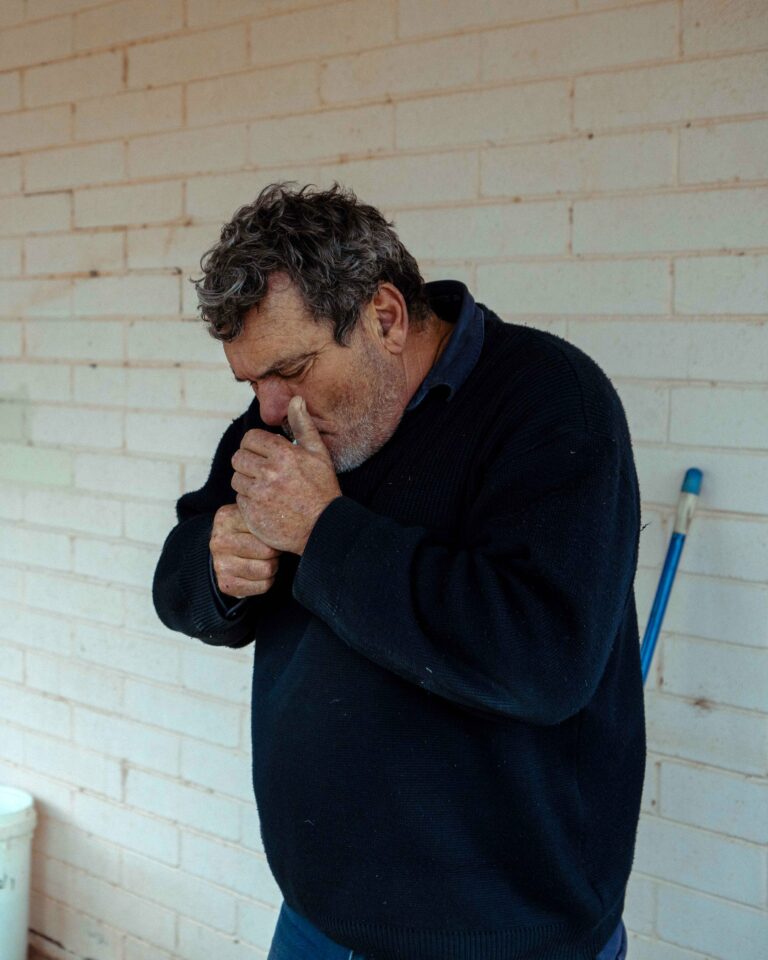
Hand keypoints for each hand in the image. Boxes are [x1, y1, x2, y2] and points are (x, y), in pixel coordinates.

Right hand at [209, 503, 281, 598]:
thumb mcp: (251, 515)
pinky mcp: (226, 584)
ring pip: (266, 570)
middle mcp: (219, 542)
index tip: (274, 533)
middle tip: (272, 549)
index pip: (265, 529)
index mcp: (225, 518)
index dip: (276, 533)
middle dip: (276, 551)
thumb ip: (264, 512)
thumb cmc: (247, 531)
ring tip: (267, 559)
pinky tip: (260, 573)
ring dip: (273, 566)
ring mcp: (220, 565)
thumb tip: (289, 519)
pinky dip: (267, 581)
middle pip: (268, 551)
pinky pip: (263, 586)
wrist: (226, 552)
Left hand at [230, 395, 341, 554]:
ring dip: (247, 482)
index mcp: (284, 454)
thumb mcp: (318, 454)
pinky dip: (248, 501)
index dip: (256, 445)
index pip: (250, 438)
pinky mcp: (252, 514)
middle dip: (249, 462)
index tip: (265, 454)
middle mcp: (269, 472)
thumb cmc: (322, 489)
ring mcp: (259, 494)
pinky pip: (238, 500)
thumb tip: (295, 399)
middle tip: (263, 471)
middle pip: (238, 457)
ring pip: (236, 479)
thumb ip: (303, 426)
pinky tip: (265, 504)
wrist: (323, 528)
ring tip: (265, 488)